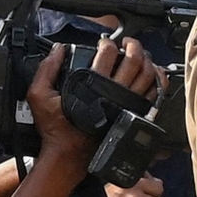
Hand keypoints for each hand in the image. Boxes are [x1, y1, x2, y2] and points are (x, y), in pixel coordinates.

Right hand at [23, 35, 169, 165]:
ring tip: (140, 54)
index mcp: (92, 85)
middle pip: (134, 60)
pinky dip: (157, 80)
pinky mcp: (134, 114)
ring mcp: (127, 104)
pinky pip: (154, 94)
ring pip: (148, 75)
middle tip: (128, 43)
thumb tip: (58, 50)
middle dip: (133, 46)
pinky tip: (153, 73)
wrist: (69, 154)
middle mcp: (114, 93)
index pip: (107, 54)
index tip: (105, 43)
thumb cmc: (56, 128)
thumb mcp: (39, 96)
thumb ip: (46, 69)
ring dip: (147, 60)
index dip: (108, 43)